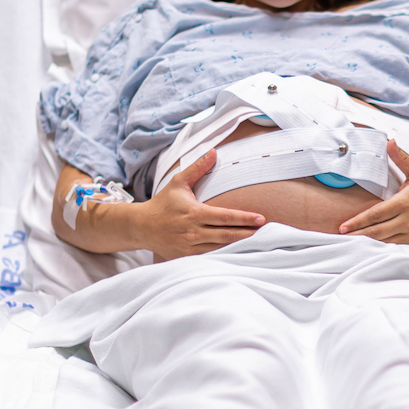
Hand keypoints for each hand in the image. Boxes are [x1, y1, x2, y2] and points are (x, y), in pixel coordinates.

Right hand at [135, 149, 265, 259]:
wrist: (141, 227)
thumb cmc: (163, 203)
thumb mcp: (178, 182)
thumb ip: (197, 168)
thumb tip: (214, 151)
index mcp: (194, 213)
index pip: (225, 217)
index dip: (244, 218)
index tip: (261, 218)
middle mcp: (193, 231)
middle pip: (227, 234)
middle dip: (248, 234)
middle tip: (267, 231)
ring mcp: (190, 246)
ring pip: (221, 247)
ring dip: (240, 245)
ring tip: (259, 241)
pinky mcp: (186, 257)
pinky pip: (210, 256)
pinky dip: (225, 253)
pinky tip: (240, 252)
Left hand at [339, 140, 408, 247]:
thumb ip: (401, 158)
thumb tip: (389, 141)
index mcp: (404, 203)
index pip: (376, 214)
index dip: (358, 222)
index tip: (343, 226)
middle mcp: (406, 222)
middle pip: (376, 232)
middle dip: (357, 236)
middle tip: (338, 238)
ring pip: (384, 244)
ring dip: (366, 245)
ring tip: (347, 245)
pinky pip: (394, 249)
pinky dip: (380, 251)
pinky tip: (367, 251)